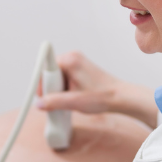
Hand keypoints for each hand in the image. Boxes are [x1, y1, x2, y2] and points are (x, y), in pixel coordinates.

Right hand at [36, 51, 158, 129]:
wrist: (122, 97)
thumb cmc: (103, 97)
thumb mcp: (74, 102)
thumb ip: (54, 102)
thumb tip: (39, 104)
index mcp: (70, 60)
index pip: (44, 67)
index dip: (42, 83)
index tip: (45, 95)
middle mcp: (73, 57)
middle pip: (50, 72)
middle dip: (51, 87)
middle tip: (59, 100)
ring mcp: (77, 61)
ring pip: (57, 76)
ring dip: (58, 89)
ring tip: (69, 100)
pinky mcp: (80, 68)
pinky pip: (64, 77)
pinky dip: (64, 87)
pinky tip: (72, 97)